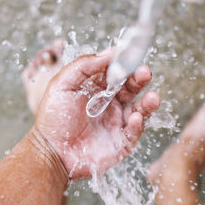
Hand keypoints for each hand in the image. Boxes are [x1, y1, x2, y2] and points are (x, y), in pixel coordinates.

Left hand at [33, 49, 159, 178]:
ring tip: (152, 97)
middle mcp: (109, 104)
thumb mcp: (62, 84)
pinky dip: (138, 124)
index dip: (124, 64)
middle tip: (144, 73)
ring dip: (148, 102)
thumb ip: (84, 66)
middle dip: (140, 79)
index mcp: (96, 89)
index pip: (116, 73)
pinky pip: (134, 131)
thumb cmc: (53, 119)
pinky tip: (135, 117)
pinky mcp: (121, 142)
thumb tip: (108, 52)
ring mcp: (117, 123)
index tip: (130, 57)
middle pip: (131, 88)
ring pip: (139, 109)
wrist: (51, 152)